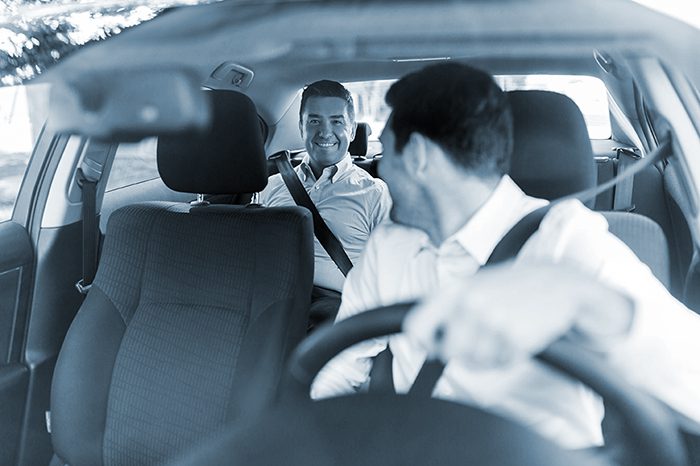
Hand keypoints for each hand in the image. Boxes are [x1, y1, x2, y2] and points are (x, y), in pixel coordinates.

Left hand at [403, 263, 633, 368]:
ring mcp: (492, 320)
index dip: (422, 343)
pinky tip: (519, 338)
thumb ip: (447, 307)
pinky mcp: (514, 337)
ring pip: (474, 362)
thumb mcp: (474, 285)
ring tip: (504, 335)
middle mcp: (469, 303)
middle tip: (483, 343)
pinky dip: (510, 358)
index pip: (416, 326)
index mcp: (454, 289)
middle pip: (448, 353)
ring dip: (489, 357)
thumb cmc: (513, 287)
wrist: (560, 283)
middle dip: (464, 354)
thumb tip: (419, 338)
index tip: (433, 348)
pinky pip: (501, 363)